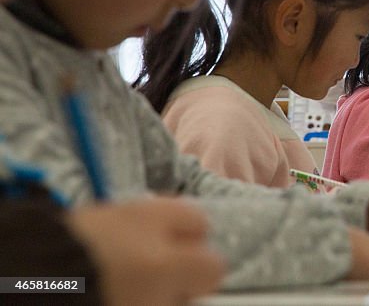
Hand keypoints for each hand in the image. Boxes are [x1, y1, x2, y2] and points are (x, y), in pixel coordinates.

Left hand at [66, 198, 224, 305]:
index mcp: (164, 264)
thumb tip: (178, 293)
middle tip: (167, 273)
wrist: (20, 285)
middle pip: (195, 222)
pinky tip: (111, 252)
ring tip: (138, 260)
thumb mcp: (141, 305)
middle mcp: (149, 228)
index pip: (213, 265)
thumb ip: (168, 297)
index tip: (182, 296)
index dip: (201, 284)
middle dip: (188, 244)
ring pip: (162, 210)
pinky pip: (127, 212)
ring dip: (158, 232)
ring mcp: (120, 212)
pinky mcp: (92, 207)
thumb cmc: (84, 302)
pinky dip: (128, 228)